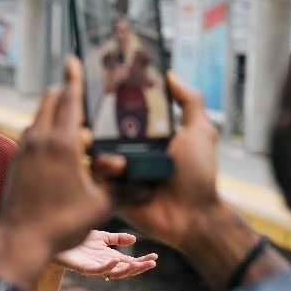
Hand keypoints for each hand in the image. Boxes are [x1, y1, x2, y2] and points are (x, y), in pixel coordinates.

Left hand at [0, 56, 110, 290]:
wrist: (20, 243)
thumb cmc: (61, 225)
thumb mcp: (100, 207)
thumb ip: (123, 190)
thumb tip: (147, 185)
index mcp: (62, 144)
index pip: (69, 99)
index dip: (74, 78)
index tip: (73, 60)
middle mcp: (39, 140)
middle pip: (50, 101)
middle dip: (65, 93)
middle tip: (82, 98)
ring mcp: (24, 150)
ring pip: (39, 119)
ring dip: (55, 116)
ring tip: (75, 130)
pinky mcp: (16, 162)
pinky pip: (32, 136)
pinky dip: (45, 133)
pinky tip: (58, 151)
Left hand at [52, 230, 157, 278]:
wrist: (54, 240)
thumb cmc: (77, 240)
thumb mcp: (100, 236)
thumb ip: (116, 238)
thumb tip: (135, 240)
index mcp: (109, 258)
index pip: (130, 262)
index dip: (142, 260)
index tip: (155, 257)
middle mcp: (103, 264)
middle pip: (125, 270)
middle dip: (139, 267)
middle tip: (152, 263)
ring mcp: (93, 267)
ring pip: (113, 273)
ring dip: (127, 270)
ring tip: (138, 264)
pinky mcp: (81, 268)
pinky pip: (96, 271)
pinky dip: (107, 267)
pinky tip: (115, 259)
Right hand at [92, 71, 220, 253]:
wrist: (193, 216)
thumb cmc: (198, 175)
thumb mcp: (200, 131)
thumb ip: (189, 101)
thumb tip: (169, 74)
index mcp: (147, 133)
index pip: (121, 111)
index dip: (109, 99)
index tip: (97, 83)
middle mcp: (130, 149)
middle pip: (100, 129)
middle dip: (92, 121)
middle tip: (90, 115)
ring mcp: (119, 170)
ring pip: (93, 150)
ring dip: (99, 147)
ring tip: (116, 153)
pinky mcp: (111, 191)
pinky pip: (95, 176)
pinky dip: (103, 169)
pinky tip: (117, 168)